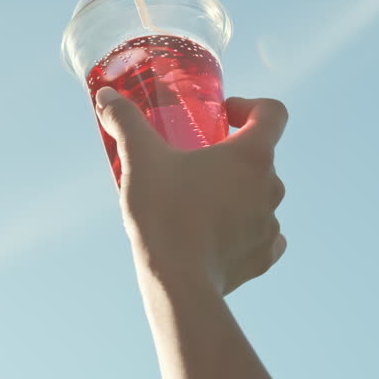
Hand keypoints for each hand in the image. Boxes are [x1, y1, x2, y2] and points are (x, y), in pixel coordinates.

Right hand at [95, 89, 288, 295]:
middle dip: (231, 156)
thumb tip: (106, 96)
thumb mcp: (140, 159)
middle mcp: (271, 186)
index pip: (273, 112)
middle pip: (261, 157)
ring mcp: (271, 223)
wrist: (178, 282)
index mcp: (252, 155)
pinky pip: (264, 235)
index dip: (250, 107)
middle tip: (194, 164)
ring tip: (198, 203)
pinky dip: (244, 230)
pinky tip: (218, 235)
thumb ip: (125, 121)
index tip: (223, 117)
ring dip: (236, 193)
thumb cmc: (163, 213)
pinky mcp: (264, 256)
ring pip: (260, 196)